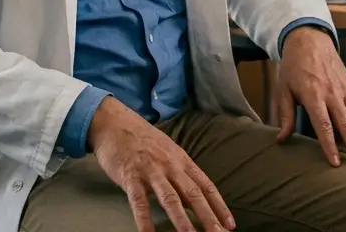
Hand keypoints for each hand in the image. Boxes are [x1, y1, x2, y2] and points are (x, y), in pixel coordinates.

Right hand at [86, 96, 233, 231]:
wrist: (116, 123)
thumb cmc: (144, 141)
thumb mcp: (169, 153)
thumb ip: (182, 174)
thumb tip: (197, 198)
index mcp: (182, 161)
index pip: (206, 186)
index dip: (219, 206)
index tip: (230, 224)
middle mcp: (171, 166)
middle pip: (194, 194)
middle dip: (208, 217)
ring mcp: (151, 171)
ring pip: (170, 198)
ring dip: (182, 220)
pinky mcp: (130, 176)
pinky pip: (139, 201)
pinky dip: (144, 219)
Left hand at [273, 25, 345, 166]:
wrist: (309, 41)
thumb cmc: (293, 68)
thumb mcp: (283, 89)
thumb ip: (285, 115)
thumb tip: (281, 139)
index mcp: (313, 94)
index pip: (323, 125)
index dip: (330, 145)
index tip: (335, 163)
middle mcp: (331, 93)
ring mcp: (343, 89)